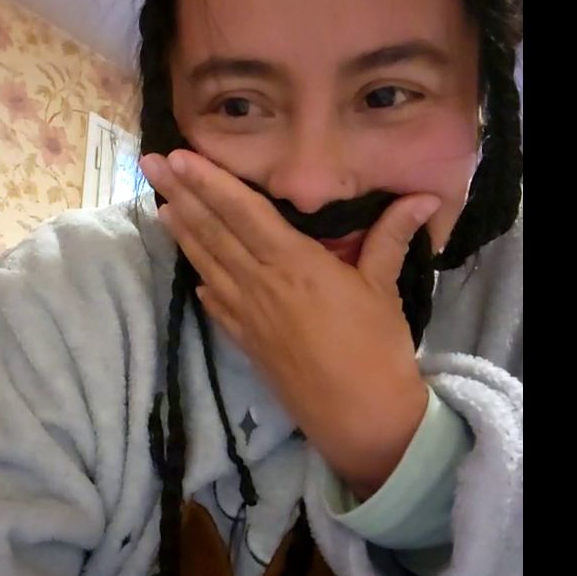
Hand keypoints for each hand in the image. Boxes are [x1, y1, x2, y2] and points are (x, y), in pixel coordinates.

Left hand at [140, 149, 438, 497]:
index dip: (210, 182)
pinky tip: (191, 271)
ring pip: (207, 264)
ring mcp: (248, 315)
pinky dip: (202, 281)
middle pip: (213, 231)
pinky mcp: (246, 342)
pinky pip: (216, 304)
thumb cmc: (376, 350)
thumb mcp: (384, 288)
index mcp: (294, 263)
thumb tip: (425, 196)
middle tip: (150, 165)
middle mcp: (261, 284)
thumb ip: (391, 237)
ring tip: (159, 204)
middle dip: (180, 194)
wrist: (359, 418)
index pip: (242, 213)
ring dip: (182, 232)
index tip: (180, 157)